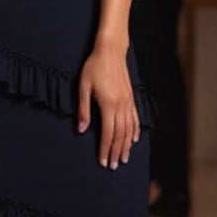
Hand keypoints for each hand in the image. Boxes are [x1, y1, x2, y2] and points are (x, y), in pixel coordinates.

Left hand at [77, 42, 139, 168]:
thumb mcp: (83, 87)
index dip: (105, 149)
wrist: (110, 51)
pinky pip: (135, 119)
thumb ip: (83, 109)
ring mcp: (128, 102)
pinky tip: (133, 140)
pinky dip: (135, 131)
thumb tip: (81, 129)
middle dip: (116, 152)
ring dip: (126, 145)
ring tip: (124, 158)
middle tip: (113, 165)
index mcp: (108, 105)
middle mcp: (121, 105)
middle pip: (120, 135)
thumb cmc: (94, 67)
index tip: (103, 161)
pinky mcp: (131, 97)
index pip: (107, 133)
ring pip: (129, 129)